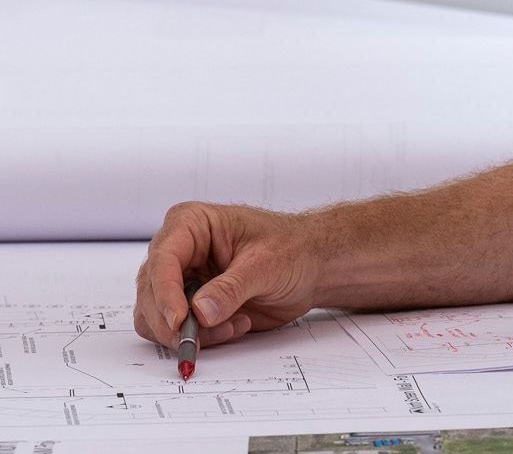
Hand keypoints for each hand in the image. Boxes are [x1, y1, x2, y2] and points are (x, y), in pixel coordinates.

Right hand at [133, 202, 324, 351]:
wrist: (313, 265)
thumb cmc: (293, 248)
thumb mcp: (266, 264)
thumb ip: (231, 288)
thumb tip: (199, 312)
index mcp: (191, 224)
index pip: (162, 259)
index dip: (165, 293)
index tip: (179, 320)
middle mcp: (178, 251)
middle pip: (150, 292)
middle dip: (173, 322)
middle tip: (200, 339)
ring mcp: (180, 280)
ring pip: (154, 317)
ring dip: (188, 332)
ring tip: (233, 326)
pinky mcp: (189, 305)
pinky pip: (174, 331)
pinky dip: (199, 338)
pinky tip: (235, 326)